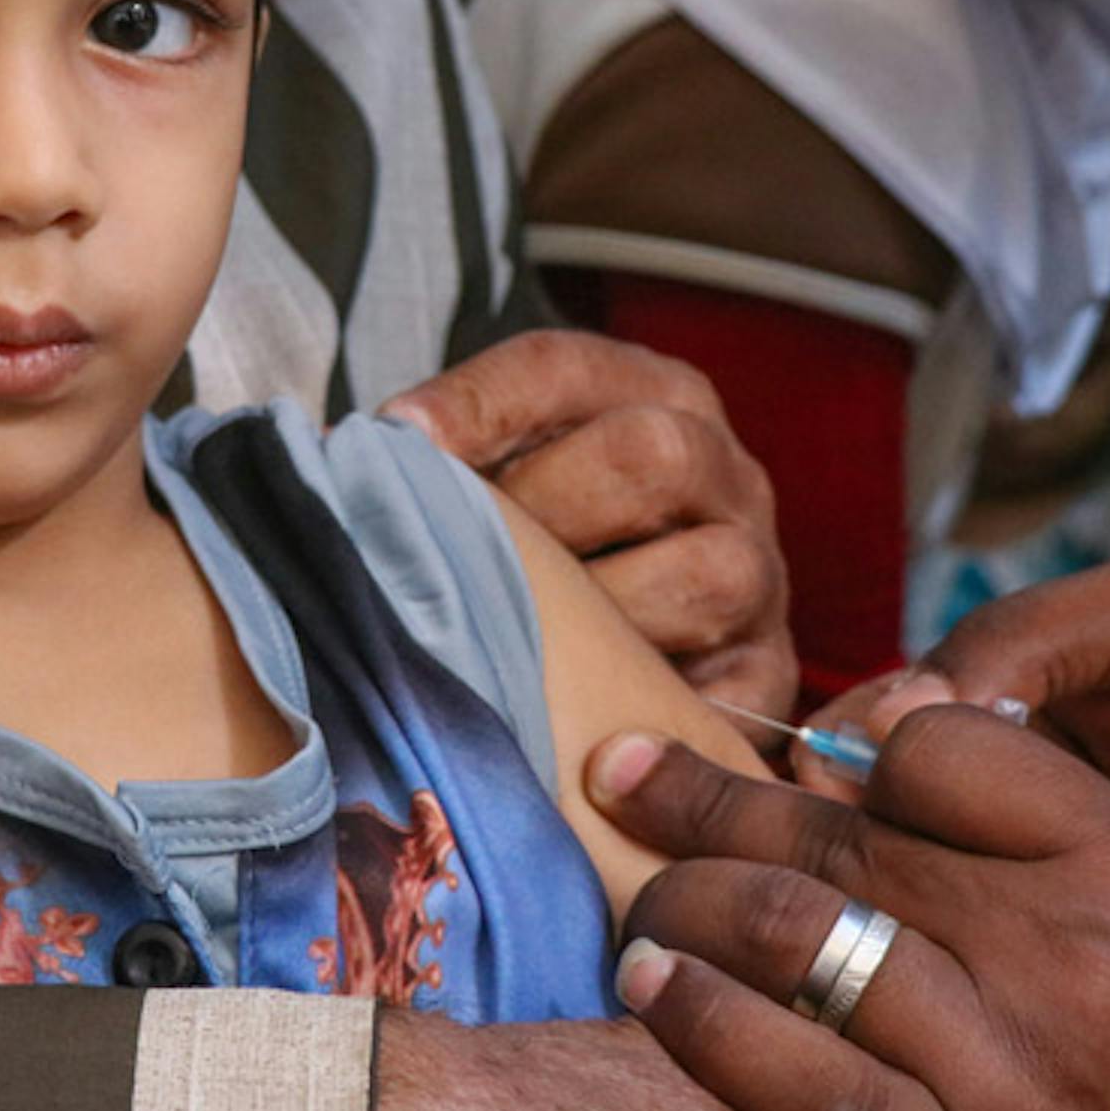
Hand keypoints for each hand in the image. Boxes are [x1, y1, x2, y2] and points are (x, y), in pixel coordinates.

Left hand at [387, 329, 795, 719]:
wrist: (659, 655)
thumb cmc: (549, 551)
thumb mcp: (508, 476)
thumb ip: (447, 460)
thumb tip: (341, 462)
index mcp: (653, 396)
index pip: (563, 371)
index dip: (475, 403)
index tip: (395, 441)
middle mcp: (723, 475)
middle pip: (652, 456)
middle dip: (542, 506)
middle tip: (461, 563)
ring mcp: (757, 577)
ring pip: (707, 574)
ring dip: (599, 620)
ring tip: (512, 655)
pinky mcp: (768, 680)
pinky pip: (730, 699)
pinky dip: (653, 718)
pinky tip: (578, 739)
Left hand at [593, 720, 1109, 1110]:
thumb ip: (1042, 839)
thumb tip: (864, 760)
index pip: (936, 746)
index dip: (833, 745)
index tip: (769, 754)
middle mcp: (1070, 954)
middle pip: (841, 831)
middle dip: (705, 797)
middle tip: (621, 774)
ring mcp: (1011, 1074)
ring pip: (800, 932)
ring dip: (685, 901)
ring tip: (636, 900)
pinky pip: (806, 1082)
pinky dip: (710, 1025)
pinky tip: (654, 990)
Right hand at [793, 547, 1109, 1039]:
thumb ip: (1026, 640)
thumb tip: (889, 713)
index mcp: (999, 720)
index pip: (858, 741)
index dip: (812, 764)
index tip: (782, 788)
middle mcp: (1003, 827)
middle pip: (862, 849)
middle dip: (820, 858)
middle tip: (794, 872)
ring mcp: (1047, 924)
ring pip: (916, 940)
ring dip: (876, 940)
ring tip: (853, 937)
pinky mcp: (1102, 1012)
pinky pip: (1011, 1022)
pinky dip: (966, 1016)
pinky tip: (934, 1004)